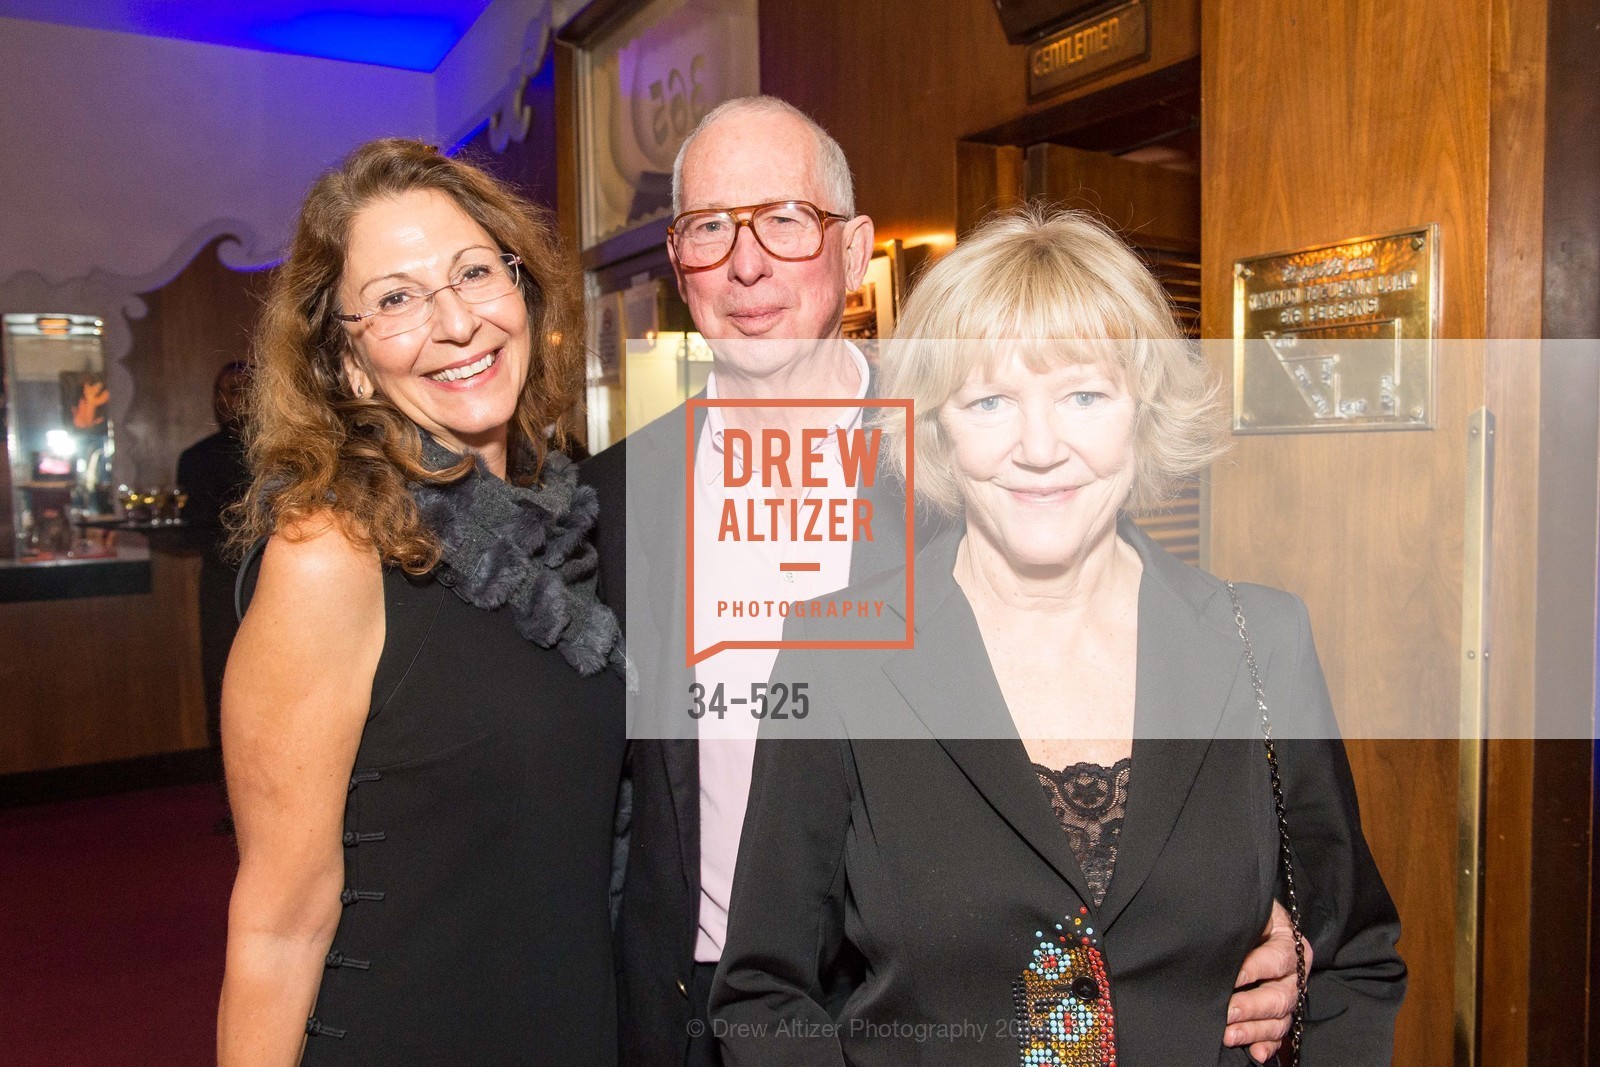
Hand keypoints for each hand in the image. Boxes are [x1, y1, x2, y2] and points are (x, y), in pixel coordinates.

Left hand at [1224, 900, 1311, 1062]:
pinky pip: (1278, 1036)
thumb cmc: (1248, 918)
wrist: (1253, 927)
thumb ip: (1244, 919)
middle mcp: (1293, 974)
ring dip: (1254, 1029)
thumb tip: (1223, 928)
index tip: (1234, 977)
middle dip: (1252, 1006)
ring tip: (1230, 1034)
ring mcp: (1287, 997)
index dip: (1255, 968)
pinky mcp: (1278, 1015)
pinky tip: (1255, 1052)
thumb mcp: (1251, 911)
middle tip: (1228, 1011)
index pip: (1277, 959)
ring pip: (1278, 1019)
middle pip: (1280, 995)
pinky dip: (1266, 1045)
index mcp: (1290, 945)